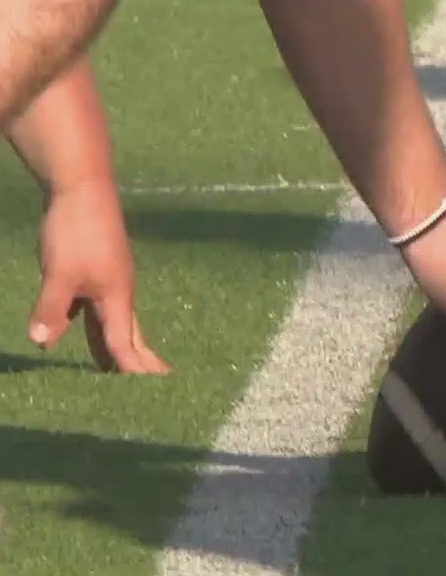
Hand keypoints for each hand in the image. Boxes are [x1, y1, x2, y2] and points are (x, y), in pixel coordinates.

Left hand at [29, 188, 169, 373]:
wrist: (82, 188)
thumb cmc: (76, 231)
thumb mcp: (59, 274)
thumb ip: (51, 308)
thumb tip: (41, 342)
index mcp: (116, 298)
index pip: (125, 344)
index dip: (134, 370)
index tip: (151, 395)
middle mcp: (118, 293)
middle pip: (129, 335)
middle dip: (138, 361)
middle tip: (155, 386)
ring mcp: (107, 281)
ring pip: (113, 322)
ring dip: (115, 346)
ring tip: (114, 370)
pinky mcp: (95, 271)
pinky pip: (96, 308)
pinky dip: (93, 327)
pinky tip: (79, 331)